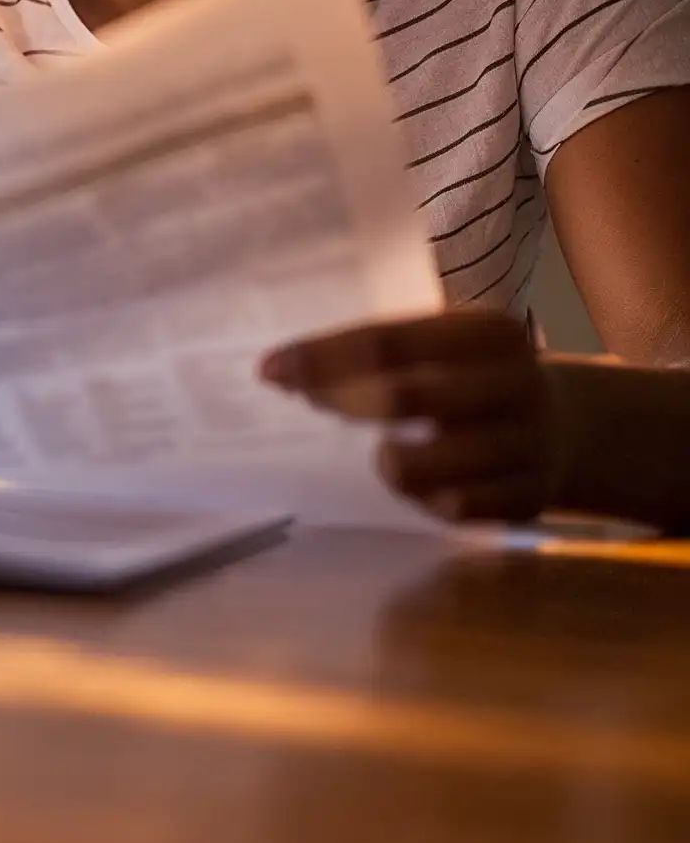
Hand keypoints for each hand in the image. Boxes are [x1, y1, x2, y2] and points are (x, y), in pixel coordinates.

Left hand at [260, 307, 561, 523]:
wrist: (571, 426)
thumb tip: (283, 369)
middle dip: (343, 402)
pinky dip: (426, 500)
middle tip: (309, 403)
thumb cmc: (476, 377)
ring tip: (392, 453)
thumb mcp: (449, 344)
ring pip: (421, 468)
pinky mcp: (531, 499)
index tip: (270, 369)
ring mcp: (529, 444)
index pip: (389, 342)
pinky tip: (433, 484)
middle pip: (404, 399)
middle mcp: (515, 383)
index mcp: (490, 332)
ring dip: (388, 463)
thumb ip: (382, 351)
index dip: (324, 357)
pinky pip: (451, 510)